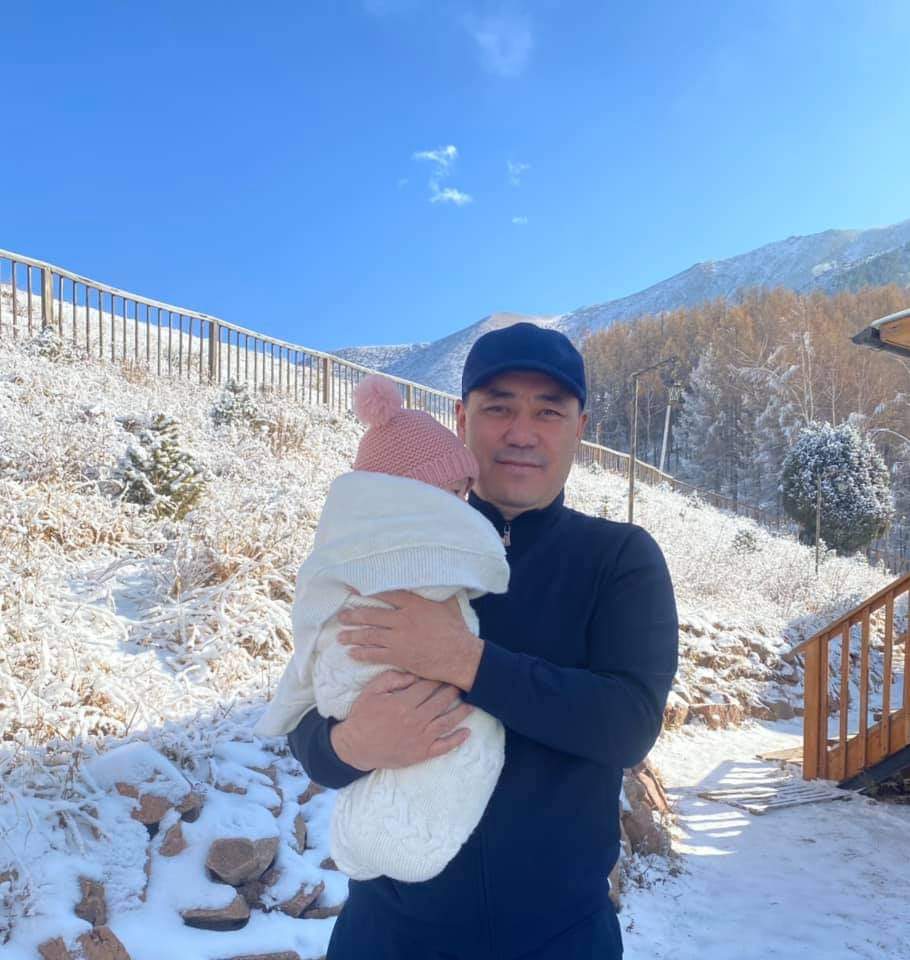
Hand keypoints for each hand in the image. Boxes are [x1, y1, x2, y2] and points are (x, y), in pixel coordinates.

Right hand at [330, 669, 474, 770]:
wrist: (355, 747)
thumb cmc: (363, 716)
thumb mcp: (372, 691)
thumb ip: (392, 679)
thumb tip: (413, 674)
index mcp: (403, 703)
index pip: (427, 686)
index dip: (438, 678)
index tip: (446, 671)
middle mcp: (415, 720)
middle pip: (440, 701)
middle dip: (453, 691)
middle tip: (462, 683)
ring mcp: (420, 738)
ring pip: (446, 722)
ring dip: (461, 712)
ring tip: (471, 703)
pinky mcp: (421, 753)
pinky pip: (443, 747)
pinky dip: (457, 740)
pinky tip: (467, 732)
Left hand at [337, 590, 483, 690]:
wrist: (460, 656)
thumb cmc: (456, 631)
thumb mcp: (448, 605)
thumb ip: (437, 594)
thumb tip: (437, 581)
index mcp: (414, 605)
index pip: (387, 594)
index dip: (369, 592)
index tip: (355, 591)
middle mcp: (403, 619)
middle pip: (372, 615)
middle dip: (354, 615)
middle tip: (342, 616)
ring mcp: (399, 639)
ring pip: (370, 635)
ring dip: (353, 635)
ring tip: (341, 636)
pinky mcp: (399, 656)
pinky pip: (375, 654)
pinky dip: (362, 653)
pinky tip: (352, 653)